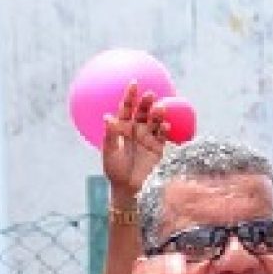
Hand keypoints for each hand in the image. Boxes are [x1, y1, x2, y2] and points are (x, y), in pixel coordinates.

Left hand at [102, 82, 168, 205]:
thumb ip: (110, 136)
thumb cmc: (115, 171)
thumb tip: (107, 117)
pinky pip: (163, 135)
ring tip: (159, 108)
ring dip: (158, 113)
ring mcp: (148, 138)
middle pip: (143, 112)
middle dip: (146, 102)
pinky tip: (165, 124)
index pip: (126, 108)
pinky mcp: (158, 148)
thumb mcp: (110, 153)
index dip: (130, 96)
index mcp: (122, 129)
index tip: (134, 83)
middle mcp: (136, 131)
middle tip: (150, 94)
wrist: (129, 190)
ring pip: (154, 121)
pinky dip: (165, 129)